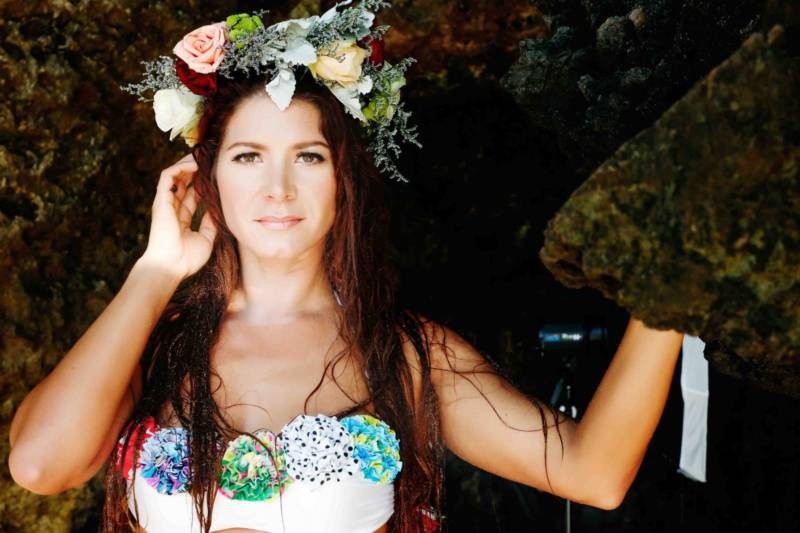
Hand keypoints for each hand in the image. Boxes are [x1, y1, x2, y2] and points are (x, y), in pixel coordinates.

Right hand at [139, 153, 217, 279]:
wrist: (172, 266)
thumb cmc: (187, 258)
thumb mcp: (206, 238)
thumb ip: (211, 223)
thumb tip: (218, 209)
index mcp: (181, 219)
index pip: (192, 196)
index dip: (203, 185)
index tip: (216, 177)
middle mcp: (172, 209)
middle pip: (183, 183)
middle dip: (196, 171)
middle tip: (211, 162)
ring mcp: (165, 203)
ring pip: (175, 176)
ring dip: (188, 165)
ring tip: (203, 158)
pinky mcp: (161, 199)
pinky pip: (168, 176)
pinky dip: (180, 167)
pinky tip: (195, 164)